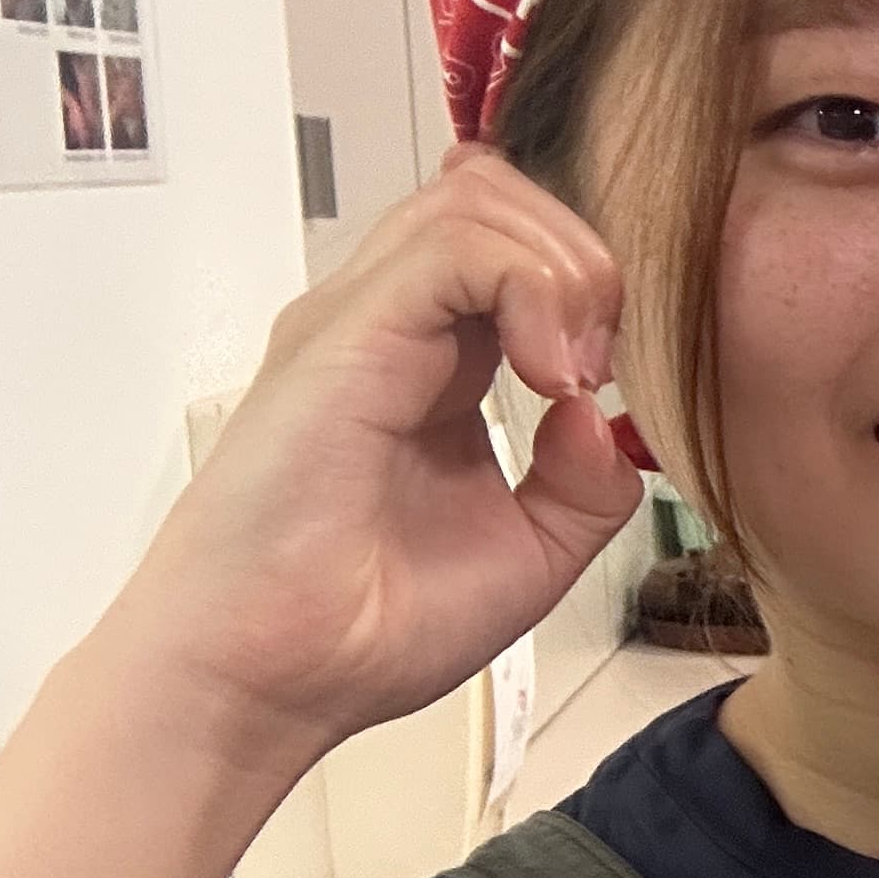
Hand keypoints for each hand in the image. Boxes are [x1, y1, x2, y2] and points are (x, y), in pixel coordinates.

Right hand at [99, 149, 641, 775]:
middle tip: (600, 369)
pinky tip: (550, 378)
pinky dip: (532, 288)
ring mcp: (358, 322)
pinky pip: (454, 245)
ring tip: (572, 375)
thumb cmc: (364, 629)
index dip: (588, 290)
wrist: (268, 680)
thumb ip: (584, 484)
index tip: (610, 387)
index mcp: (430, 363)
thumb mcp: (529, 557)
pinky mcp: (343, 338)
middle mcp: (387, 326)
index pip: (514, 246)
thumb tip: (605, 414)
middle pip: (498, 197)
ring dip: (564, 272)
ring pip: (478, 198)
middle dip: (585, 262)